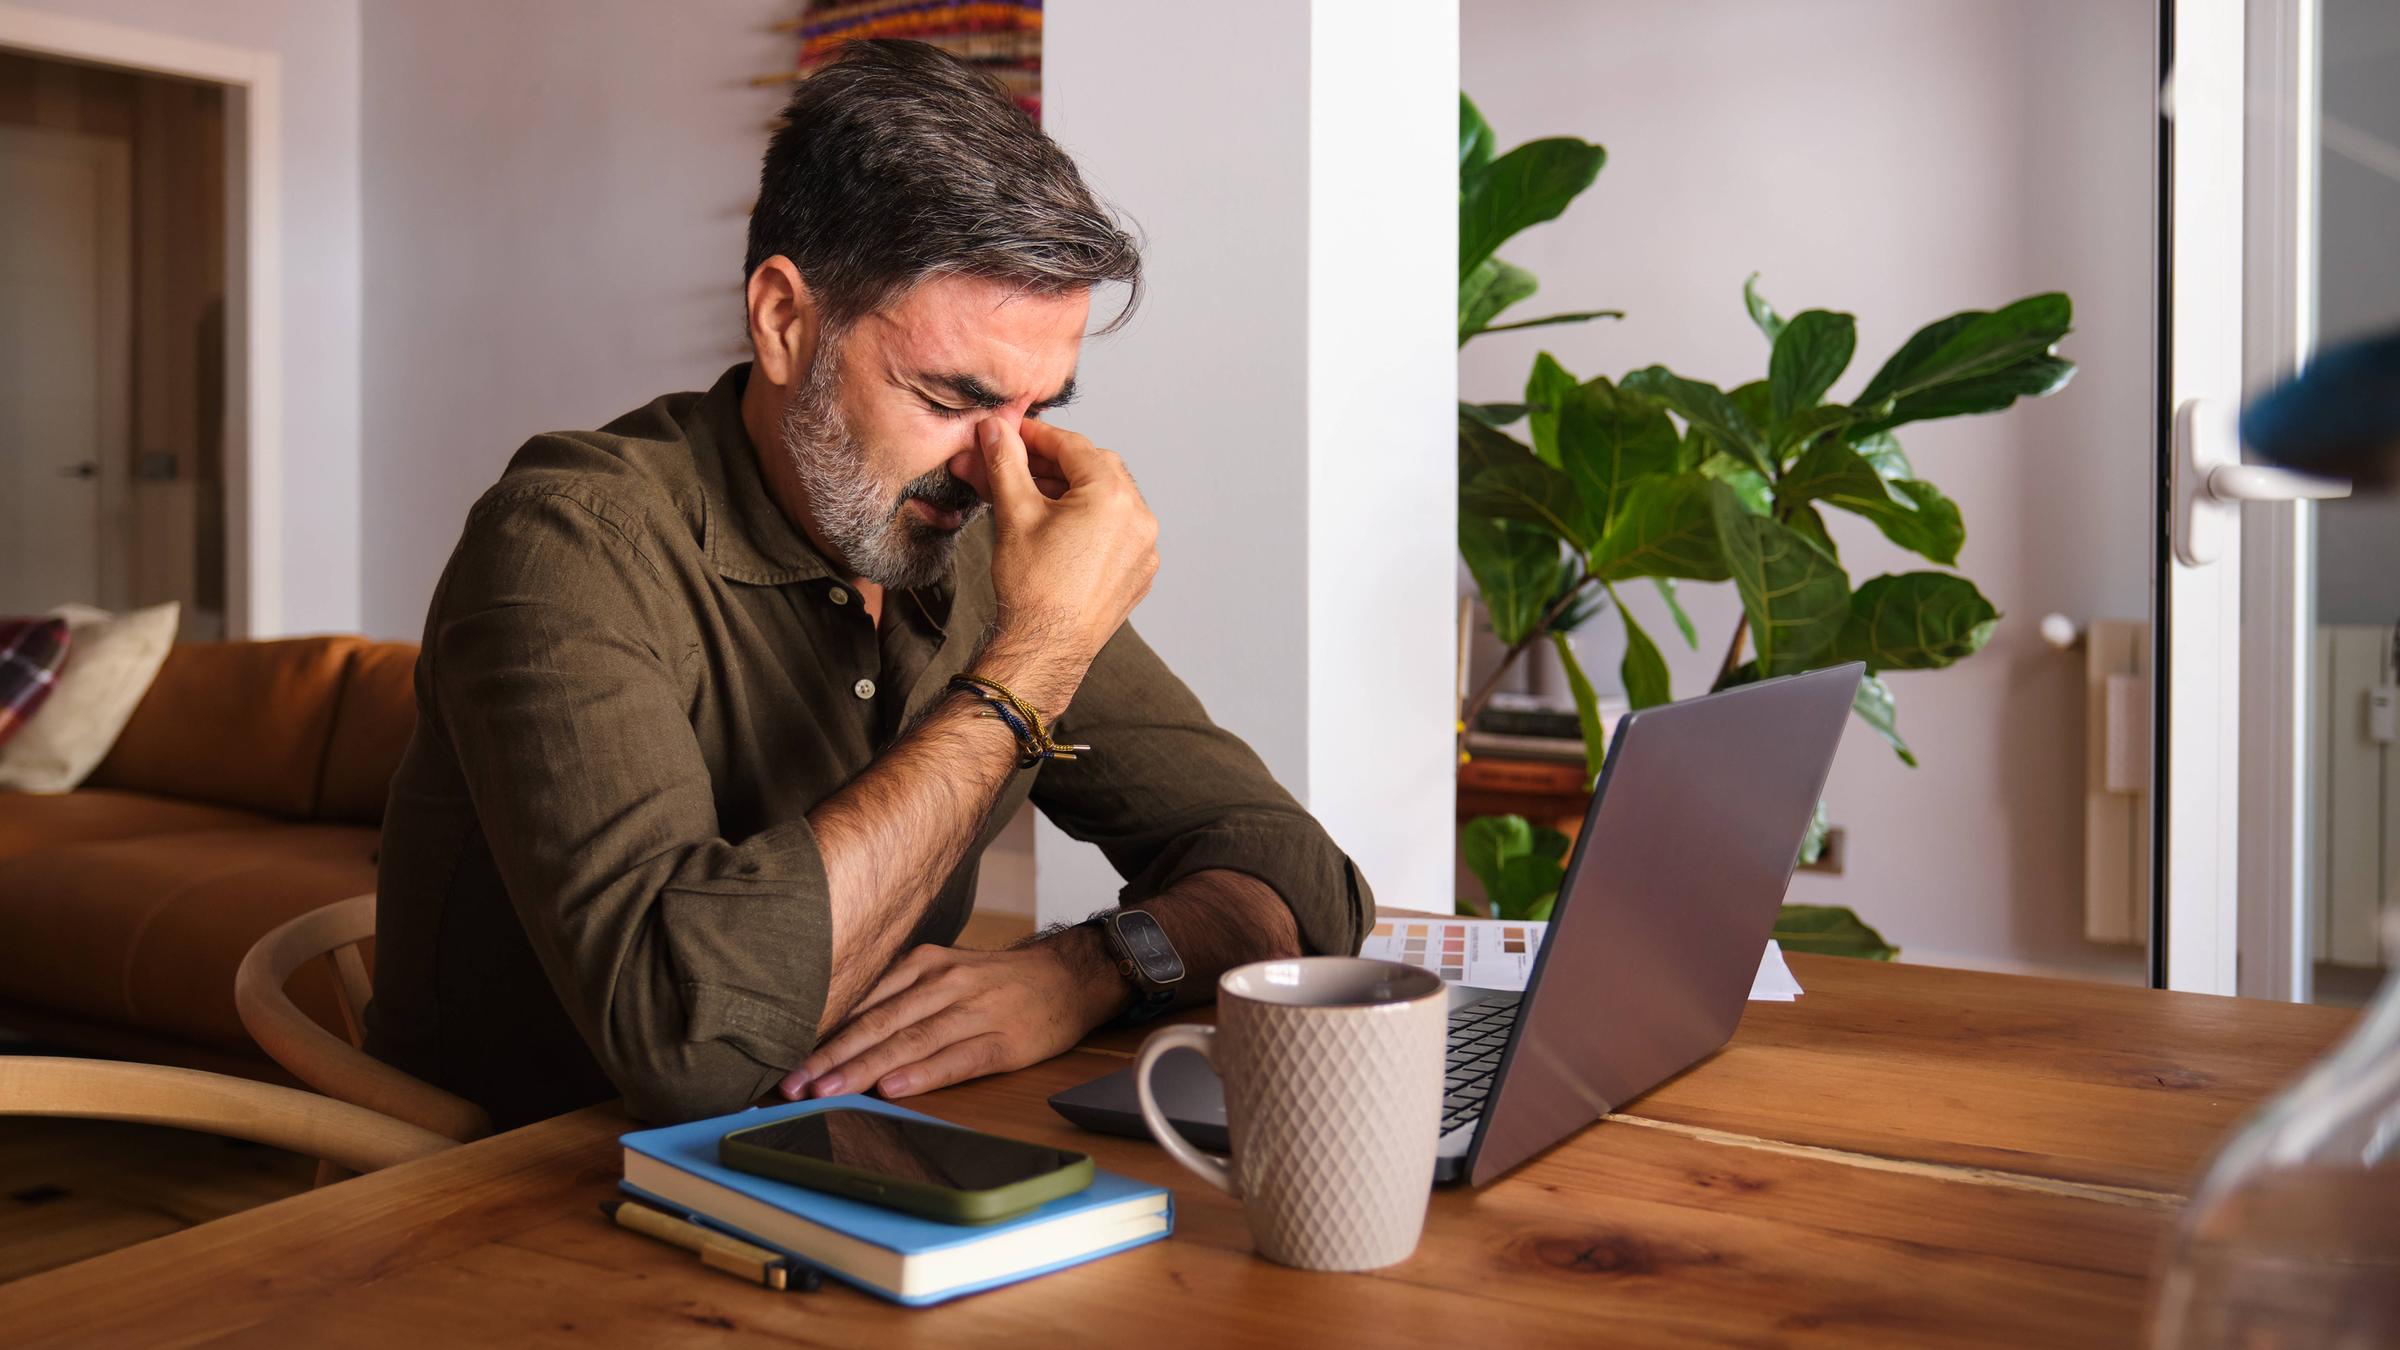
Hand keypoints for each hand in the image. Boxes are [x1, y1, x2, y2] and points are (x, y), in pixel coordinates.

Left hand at [777, 937, 1125, 1101]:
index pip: (861, 1002)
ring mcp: (974, 1011)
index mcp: (923, 965)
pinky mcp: (1002, 1041)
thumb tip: (838, 1034)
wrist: (1066, 977)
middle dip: (830, 1056)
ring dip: (865, 1068)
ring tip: (829, 1091)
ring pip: (909, 1041)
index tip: (783, 1061)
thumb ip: (897, 998)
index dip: (821, 1034)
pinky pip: (956, 1058)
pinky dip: (923, 1074)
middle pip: (878, 1022)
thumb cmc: (995, 983)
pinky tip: (894, 1088)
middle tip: (792, 1084)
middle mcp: (943, 983)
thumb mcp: (943, 974)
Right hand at [972, 416, 1158, 714]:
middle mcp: (1139, 518)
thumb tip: (995, 429)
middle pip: (1096, 469)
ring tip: (1037, 498)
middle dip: (1057, 463)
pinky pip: (1119, 532)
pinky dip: (1093, 521)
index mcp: (1112, 496)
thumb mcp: (1014, 513)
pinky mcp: (1140, 572)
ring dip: (1076, 491)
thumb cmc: (1033, 586)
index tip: (1013, 433)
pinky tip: (1061, 529)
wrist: (1046, 647)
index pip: (1073, 446)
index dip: (1038, 436)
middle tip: (1022, 464)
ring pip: (1110, 501)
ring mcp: (1145, 548)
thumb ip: (1006, 462)